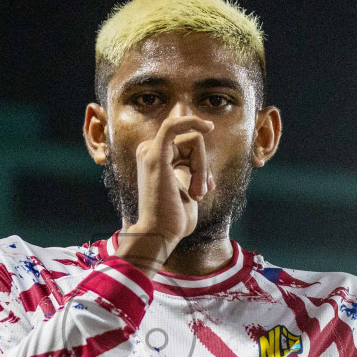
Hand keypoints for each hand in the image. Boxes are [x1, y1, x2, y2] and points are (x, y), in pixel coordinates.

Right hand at [116, 108, 213, 273]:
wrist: (161, 233)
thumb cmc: (174, 216)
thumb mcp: (188, 185)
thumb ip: (192, 164)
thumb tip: (201, 137)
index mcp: (155, 156)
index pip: (187, 145)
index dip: (200, 164)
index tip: (205, 187)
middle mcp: (148, 150)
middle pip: (192, 141)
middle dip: (202, 167)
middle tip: (200, 193)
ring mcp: (150, 151)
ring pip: (194, 141)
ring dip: (202, 169)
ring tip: (196, 194)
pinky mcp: (155, 155)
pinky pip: (175, 126)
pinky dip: (191, 122)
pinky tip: (208, 127)